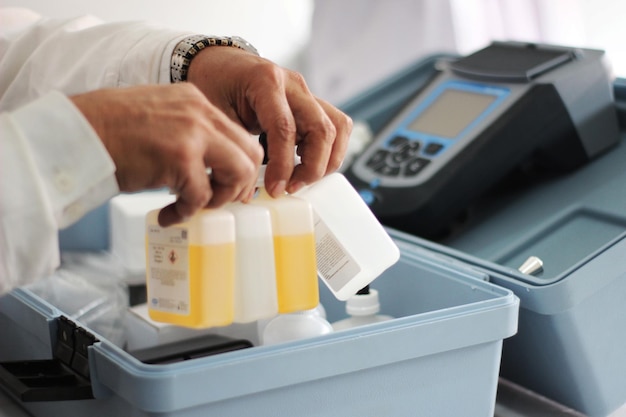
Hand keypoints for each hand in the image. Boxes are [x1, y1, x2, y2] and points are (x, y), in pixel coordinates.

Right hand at [70, 83, 263, 226]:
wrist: (76, 135)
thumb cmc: (110, 132)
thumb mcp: (160, 119)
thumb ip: (191, 134)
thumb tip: (214, 166)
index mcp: (196, 101)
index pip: (240, 134)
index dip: (241, 165)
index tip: (230, 185)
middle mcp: (200, 112)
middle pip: (251, 152)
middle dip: (240, 183)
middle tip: (219, 200)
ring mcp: (193, 133)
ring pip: (238, 172)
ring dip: (220, 197)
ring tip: (193, 206)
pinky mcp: (180, 158)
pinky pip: (201, 195)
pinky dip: (187, 212)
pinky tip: (169, 214)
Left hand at [187, 46, 352, 195]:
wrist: (219, 63)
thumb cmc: (215, 85)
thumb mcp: (215, 115)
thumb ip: (235, 149)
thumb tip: (249, 193)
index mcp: (266, 81)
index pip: (285, 129)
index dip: (283, 165)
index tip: (275, 188)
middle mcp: (293, 84)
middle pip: (321, 130)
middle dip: (312, 167)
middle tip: (290, 187)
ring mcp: (307, 92)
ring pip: (337, 128)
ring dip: (327, 160)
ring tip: (301, 177)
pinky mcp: (313, 102)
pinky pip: (336, 126)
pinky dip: (329, 149)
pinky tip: (305, 161)